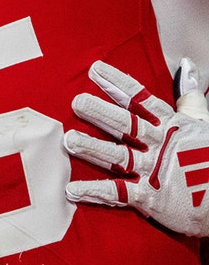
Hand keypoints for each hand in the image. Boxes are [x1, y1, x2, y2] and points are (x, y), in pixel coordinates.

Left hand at [63, 60, 208, 236]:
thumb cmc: (208, 159)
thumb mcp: (200, 126)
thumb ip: (189, 100)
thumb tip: (186, 67)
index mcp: (171, 126)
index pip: (141, 100)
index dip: (118, 84)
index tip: (95, 69)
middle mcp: (159, 145)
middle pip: (126, 125)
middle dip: (101, 113)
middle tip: (76, 102)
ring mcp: (153, 170)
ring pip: (118, 156)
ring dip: (93, 148)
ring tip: (69, 140)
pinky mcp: (149, 197)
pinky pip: (118, 192)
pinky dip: (95, 191)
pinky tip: (72, 189)